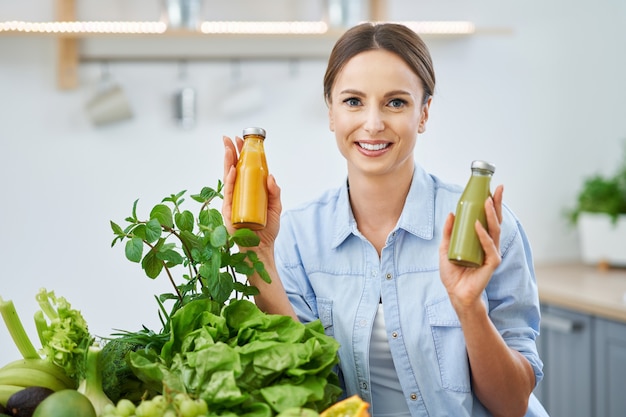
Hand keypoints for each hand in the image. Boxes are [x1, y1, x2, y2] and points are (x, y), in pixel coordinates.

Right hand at [222, 136, 281, 253]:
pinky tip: (232, 170)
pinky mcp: (228, 210)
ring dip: (228, 162)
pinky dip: (230, 181)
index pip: (245, 168)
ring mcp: (232, 201)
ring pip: (228, 178)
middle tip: (229, 138)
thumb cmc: (268, 229)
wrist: (261, 248)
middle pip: (234, 169)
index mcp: (250, 190)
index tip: (242, 140)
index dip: (243, 154)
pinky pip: (228, 193)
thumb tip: (270, 176)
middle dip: (231, 153)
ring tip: (228, 148)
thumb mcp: (276, 207)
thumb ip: (274, 192)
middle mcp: (239, 193)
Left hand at [439, 185, 503, 311]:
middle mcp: (489, 245)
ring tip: (486, 201)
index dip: (491, 204)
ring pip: (494, 230)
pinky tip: (478, 225)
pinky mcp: (491, 263)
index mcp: (480, 240)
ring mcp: (492, 253)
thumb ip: (449, 232)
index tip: (491, 188)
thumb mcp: (446, 248)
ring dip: (490, 215)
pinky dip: (483, 235)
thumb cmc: (453, 273)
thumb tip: (451, 214)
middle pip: (495, 220)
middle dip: (496, 204)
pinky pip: (488, 246)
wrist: (455, 293)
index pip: (488, 219)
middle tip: (497, 188)